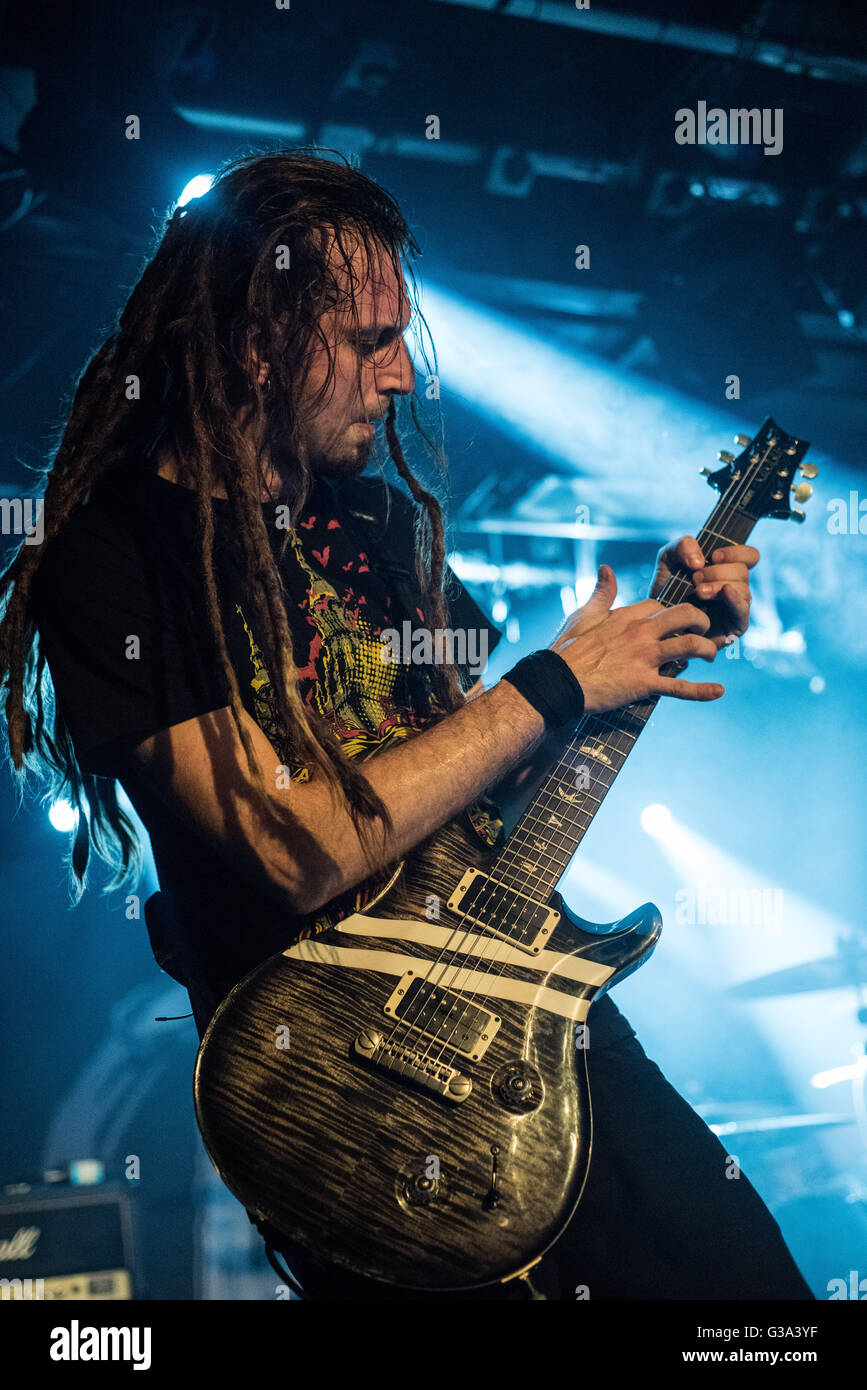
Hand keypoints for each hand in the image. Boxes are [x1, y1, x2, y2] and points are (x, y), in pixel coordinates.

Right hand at [551, 565, 722, 712]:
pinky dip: (701, 691)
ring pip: (690, 646)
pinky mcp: (643, 683)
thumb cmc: (567, 649)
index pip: (661, 605)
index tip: (673, 622)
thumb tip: (606, 569)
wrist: (557, 681)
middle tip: (704, 630)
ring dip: (707, 649)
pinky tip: (718, 691)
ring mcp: (644, 657)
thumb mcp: (583, 614)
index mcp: (627, 615)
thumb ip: (602, 592)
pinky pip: (678, 687)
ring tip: (711, 655)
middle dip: (701, 620)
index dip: (671, 613)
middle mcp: (641, 632)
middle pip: (686, 615)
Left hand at [651, 535, 759, 648]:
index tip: (714, 556)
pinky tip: (724, 592)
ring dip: (718, 585)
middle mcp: (737, 587)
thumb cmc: (667, 589)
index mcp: (729, 570)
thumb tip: (699, 561)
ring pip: (743, 589)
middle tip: (695, 578)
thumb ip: (683, 545)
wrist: (660, 621)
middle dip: (717, 571)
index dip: (736, 552)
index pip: (750, 556)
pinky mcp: (735, 627)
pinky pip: (743, 611)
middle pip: (742, 571)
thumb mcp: (669, 559)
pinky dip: (735, 599)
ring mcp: (737, 607)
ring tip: (697, 591)